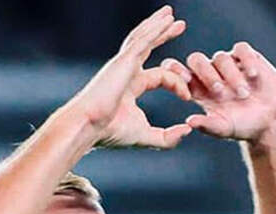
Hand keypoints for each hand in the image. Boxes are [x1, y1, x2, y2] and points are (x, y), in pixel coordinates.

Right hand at [70, 5, 192, 148]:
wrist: (88, 125)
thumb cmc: (110, 132)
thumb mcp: (146, 136)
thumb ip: (167, 137)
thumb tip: (188, 130)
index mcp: (131, 86)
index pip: (160, 77)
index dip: (177, 84)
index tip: (188, 97)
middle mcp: (126, 71)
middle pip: (148, 47)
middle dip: (163, 34)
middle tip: (178, 24)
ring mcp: (123, 63)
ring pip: (143, 37)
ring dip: (157, 24)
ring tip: (170, 14)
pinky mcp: (123, 60)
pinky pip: (142, 40)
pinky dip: (155, 29)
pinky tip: (166, 19)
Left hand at [162, 42, 275, 142]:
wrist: (271, 121)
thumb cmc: (243, 126)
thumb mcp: (224, 129)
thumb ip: (207, 125)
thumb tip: (189, 121)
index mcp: (199, 89)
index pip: (179, 74)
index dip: (176, 71)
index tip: (184, 79)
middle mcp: (211, 73)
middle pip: (196, 60)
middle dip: (206, 74)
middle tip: (218, 91)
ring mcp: (229, 63)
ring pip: (220, 57)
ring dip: (231, 76)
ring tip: (244, 95)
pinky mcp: (248, 57)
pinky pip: (241, 49)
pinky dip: (246, 60)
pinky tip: (253, 75)